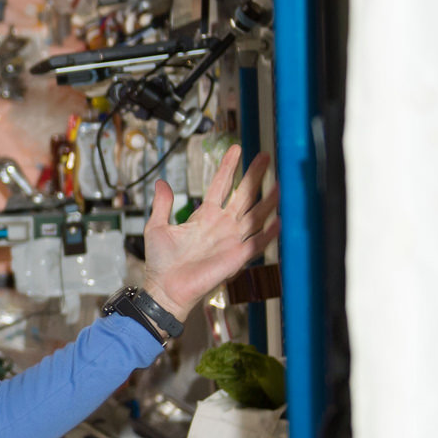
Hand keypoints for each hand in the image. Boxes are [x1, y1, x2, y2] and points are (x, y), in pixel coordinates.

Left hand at [139, 145, 279, 322]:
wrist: (165, 288)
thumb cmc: (161, 263)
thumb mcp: (157, 227)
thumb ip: (162, 205)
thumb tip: (161, 182)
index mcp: (204, 216)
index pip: (220, 185)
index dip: (228, 167)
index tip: (236, 149)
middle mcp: (222, 225)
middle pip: (243, 195)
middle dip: (254, 175)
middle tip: (266, 156)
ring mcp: (231, 240)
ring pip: (255, 215)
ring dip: (267, 200)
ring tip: (280, 183)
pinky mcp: (237, 257)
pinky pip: (257, 243)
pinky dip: (269, 233)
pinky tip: (280, 220)